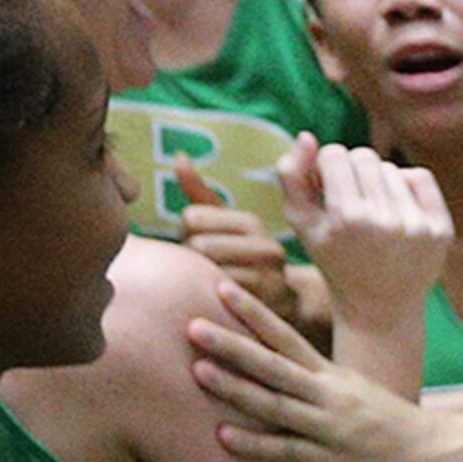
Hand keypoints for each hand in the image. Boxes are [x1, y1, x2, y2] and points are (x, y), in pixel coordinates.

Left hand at [180, 203, 305, 331]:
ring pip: (206, 272)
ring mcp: (267, 278)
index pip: (191, 217)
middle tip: (199, 266)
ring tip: (209, 282)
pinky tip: (215, 299)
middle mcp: (265, 247)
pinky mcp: (263, 305)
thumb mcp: (226, 224)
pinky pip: (218, 299)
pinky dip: (209, 299)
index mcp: (251, 223)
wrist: (283, 304)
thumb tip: (179, 156)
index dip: (185, 232)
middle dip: (190, 257)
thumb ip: (198, 191)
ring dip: (199, 280)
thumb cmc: (242, 257)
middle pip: (197, 245)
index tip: (197, 242)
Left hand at [191, 283, 462, 461]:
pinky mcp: (329, 460)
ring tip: (198, 371)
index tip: (222, 289)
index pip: (286, 336)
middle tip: (193, 325)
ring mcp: (327, 427)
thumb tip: (273, 359)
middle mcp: (327, 394)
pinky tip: (223, 436)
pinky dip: (255, 444)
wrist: (429, 452)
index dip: (254, 313)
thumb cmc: (384, 420)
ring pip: (275, 403)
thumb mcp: (352, 388)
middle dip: (232, 344)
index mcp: (331, 374)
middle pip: (272, 364)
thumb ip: (313, 377)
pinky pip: (286, 450)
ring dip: (235, 387)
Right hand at [283, 138, 452, 341]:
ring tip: (371, 212)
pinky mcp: (441, 229)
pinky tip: (395, 210)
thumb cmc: (334, 261)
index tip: (326, 189)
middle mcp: (385, 221)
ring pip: (390, 167)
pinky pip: (419, 177)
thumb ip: (292, 178)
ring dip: (377, 182)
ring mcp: (417, 225)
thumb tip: (306, 136)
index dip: (326, 167)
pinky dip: (406, 186)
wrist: (380, 309)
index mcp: (347, 219)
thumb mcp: (302, 225)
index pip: (335, 154)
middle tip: (349, 200)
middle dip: (352, 172)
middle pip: (364, 156)